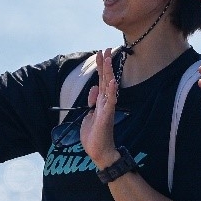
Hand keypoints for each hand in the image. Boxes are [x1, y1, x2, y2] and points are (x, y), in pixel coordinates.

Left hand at [80, 48, 120, 168]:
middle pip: (105, 80)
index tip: (100, 53)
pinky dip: (111, 92)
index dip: (100, 67)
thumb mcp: (88, 115)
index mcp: (100, 101)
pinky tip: (112, 82)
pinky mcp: (106, 116)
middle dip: (105, 64)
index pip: (100, 80)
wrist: (99, 151)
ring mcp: (106, 108)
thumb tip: (94, 88)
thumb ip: (92, 101)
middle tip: (106, 49)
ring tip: (108, 59)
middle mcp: (105, 102)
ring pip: (108, 87)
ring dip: (108, 73)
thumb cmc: (94, 135)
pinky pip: (110, 102)